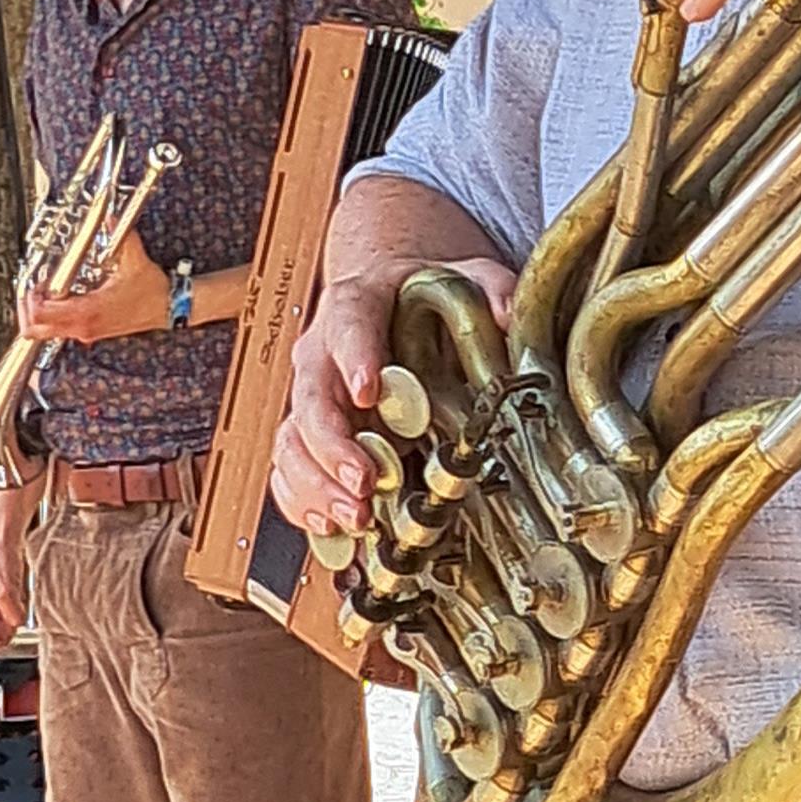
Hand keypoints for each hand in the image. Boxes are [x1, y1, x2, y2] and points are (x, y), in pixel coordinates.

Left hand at [22, 225, 170, 344]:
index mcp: (90, 310)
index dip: (30, 299)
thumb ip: (122, 236)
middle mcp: (84, 326)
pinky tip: (57, 299)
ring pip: (44, 332)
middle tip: (30, 291)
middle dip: (25, 310)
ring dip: (36, 314)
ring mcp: (86, 332)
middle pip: (35, 329)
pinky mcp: (90, 332)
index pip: (43, 314)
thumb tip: (110, 218)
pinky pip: (58, 330)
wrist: (169, 308)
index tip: (34, 283)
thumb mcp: (135, 260)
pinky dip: (50, 317)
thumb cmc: (152, 290)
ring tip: (41, 293)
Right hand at [273, 259, 515, 534]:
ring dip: (317, 484)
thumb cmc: (419, 292)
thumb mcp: (461, 274)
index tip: (368, 392)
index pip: (349, 325)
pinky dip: (302, 501)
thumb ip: (490, 286)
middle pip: (311, 398)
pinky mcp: (307, 433)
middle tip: (365, 481)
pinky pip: (290, 469)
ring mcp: (310, 397)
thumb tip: (510, 311)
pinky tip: (329, 527)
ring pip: (293, 441)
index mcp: (355, 305)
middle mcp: (321, 353)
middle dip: (333, 445)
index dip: (355, 357)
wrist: (382, 297)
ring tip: (355, 516)